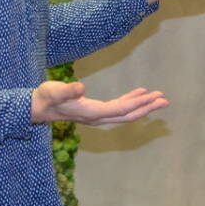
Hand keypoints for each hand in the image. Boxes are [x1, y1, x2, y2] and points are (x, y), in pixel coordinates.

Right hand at [30, 81, 168, 125]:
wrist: (38, 108)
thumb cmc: (46, 98)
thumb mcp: (54, 91)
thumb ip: (67, 90)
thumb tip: (80, 88)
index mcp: (92, 113)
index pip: (120, 110)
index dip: (138, 103)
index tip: (153, 96)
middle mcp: (98, 117)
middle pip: (128, 115)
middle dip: (147, 108)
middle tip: (166, 100)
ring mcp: (98, 115)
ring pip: (125, 113)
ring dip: (143, 105)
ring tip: (159, 97)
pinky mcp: (96, 110)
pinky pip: (119, 108)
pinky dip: (131, 101)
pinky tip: (140, 94)